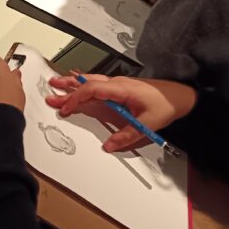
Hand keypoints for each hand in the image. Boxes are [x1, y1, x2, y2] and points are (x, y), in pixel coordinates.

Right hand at [45, 74, 196, 151]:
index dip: (76, 98)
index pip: (92, 90)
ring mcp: (117, 85)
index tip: (66, 109)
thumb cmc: (165, 105)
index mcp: (121, 89)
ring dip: (73, 83)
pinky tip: (77, 83)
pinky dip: (83, 84)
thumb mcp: (147, 124)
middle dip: (68, 86)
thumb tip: (108, 146)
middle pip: (87, 82)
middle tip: (51, 89)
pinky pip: (97, 84)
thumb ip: (126, 135)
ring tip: (57, 83)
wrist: (178, 96)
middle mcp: (117, 84)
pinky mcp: (119, 89)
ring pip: (91, 81)